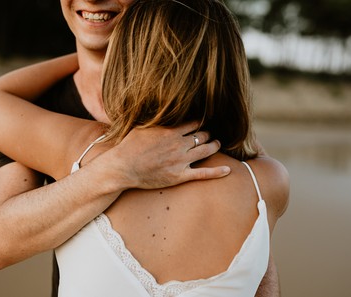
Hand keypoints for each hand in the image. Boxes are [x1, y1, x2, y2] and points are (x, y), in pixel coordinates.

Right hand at [98, 121, 229, 189]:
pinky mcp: (179, 176)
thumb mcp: (141, 127)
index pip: (194, 123)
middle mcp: (179, 144)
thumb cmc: (128, 147)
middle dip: (208, 133)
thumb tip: (161, 112)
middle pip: (202, 135)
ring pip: (206, 150)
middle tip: (210, 133)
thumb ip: (156, 121)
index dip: (200, 121)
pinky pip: (203, 174)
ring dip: (215, 145)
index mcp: (170, 131)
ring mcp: (181, 161)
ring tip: (218, 144)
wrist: (121, 167)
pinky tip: (228, 170)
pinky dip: (218, 172)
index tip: (202, 121)